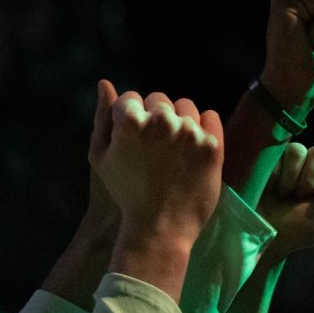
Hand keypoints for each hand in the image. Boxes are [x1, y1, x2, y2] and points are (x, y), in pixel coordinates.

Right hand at [89, 91, 223, 245]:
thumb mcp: (101, 157)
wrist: (159, 229)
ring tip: (175, 149)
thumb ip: (102, 117)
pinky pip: (210, 117)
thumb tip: (105, 83)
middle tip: (156, 147)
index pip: (133, 97)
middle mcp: (162, 121)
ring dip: (181, 120)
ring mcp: (189, 132)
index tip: (136, 138)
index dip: (132, 117)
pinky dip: (204, 127)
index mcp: (131, 121)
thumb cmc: (125, 193)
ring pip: (186, 106)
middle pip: (160, 100)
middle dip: (156, 117)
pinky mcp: (212, 144)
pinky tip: (194, 147)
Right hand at [258, 142, 313, 262]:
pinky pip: (279, 154)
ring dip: (291, 179)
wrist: (264, 236)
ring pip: (299, 151)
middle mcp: (313, 165)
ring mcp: (291, 160)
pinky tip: (273, 189)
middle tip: (299, 198)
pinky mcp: (271, 158)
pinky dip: (277, 175)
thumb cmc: (300, 229)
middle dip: (309, 180)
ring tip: (284, 195)